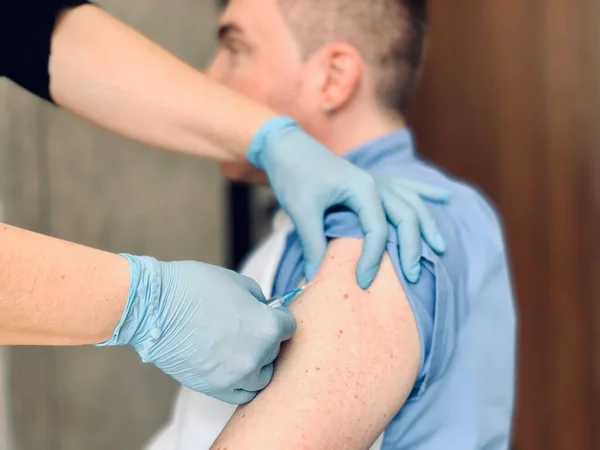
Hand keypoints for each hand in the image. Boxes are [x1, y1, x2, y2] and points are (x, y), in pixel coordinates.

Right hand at [98, 255, 295, 403]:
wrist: (154, 308)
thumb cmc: (195, 288)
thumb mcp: (238, 283)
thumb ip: (259, 301)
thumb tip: (266, 311)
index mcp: (266, 328)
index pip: (289, 326)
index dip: (279, 316)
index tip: (270, 313)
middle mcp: (256, 357)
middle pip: (275, 351)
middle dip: (266, 338)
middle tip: (249, 327)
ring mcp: (236, 377)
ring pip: (262, 377)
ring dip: (257, 363)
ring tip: (240, 347)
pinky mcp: (215, 388)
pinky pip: (242, 394)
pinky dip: (242, 381)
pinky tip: (233, 365)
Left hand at [247, 116, 448, 286]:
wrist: (288, 148)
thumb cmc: (294, 175)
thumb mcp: (300, 209)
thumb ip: (311, 243)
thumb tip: (313, 277)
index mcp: (362, 187)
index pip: (377, 230)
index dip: (373, 258)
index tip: (363, 282)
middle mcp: (377, 182)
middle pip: (406, 217)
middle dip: (413, 247)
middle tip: (413, 276)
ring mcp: (378, 179)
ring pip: (413, 203)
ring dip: (427, 225)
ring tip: (440, 248)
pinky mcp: (374, 179)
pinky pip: (407, 186)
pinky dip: (426, 193)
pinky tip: (445, 197)